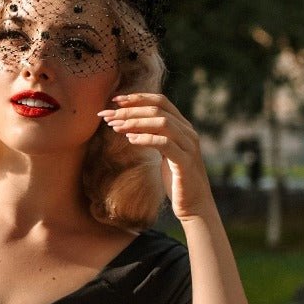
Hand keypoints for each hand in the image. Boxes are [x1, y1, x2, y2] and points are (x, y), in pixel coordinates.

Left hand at [97, 91, 215, 223]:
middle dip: (130, 110)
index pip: (160, 101)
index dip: (137, 97)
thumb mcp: (164, 153)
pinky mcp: (185, 162)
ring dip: (135, 122)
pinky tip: (130, 140)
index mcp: (183, 126)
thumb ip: (155, 136)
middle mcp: (187, 131)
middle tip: (108, 115)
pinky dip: (146, 139)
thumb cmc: (176, 179)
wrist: (194, 205)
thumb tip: (132, 125)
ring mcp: (188, 146)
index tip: (115, 100)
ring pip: (161, 123)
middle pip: (157, 109)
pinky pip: (165, 144)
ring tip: (115, 127)